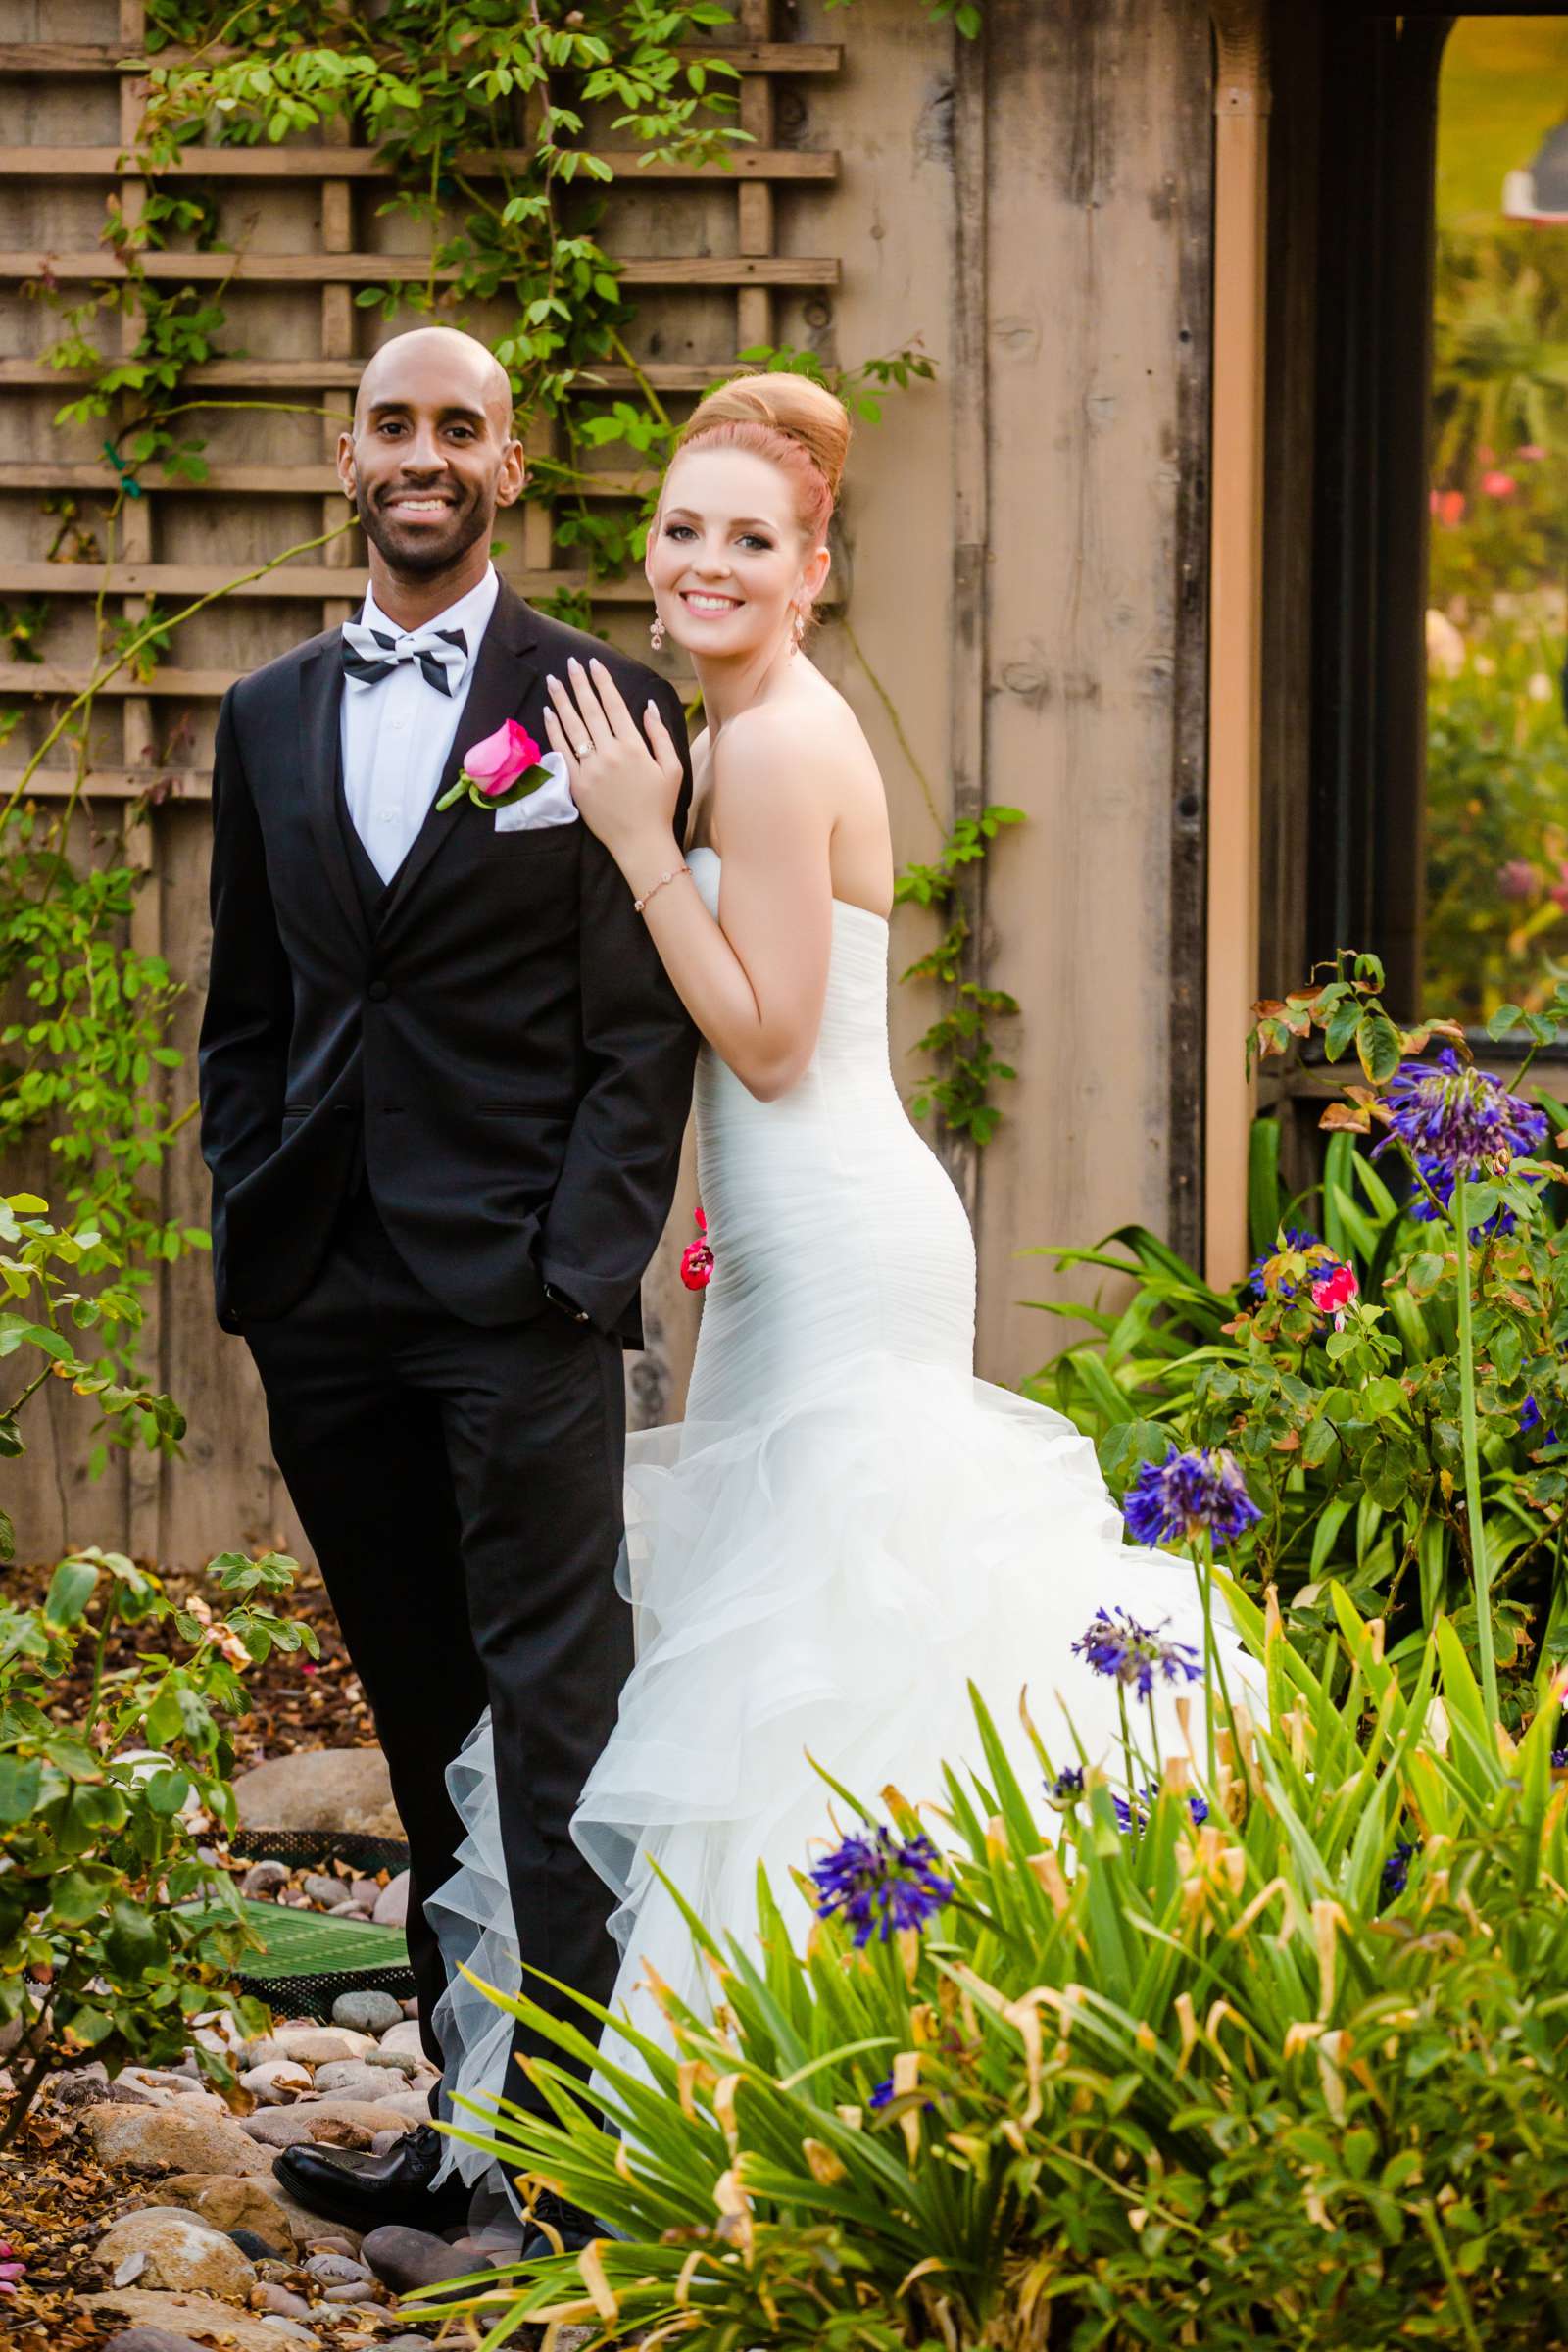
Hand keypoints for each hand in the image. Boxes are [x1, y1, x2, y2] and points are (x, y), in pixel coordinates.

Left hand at [543, 658, 683, 866]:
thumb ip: (660, 735)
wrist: (641, 841)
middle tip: (570, 663)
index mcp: (634, 747)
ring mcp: (590, 769)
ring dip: (561, 700)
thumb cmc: (660, 806)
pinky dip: (554, 730)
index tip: (594, 664)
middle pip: (590, 711)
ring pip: (572, 727)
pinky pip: (562, 751)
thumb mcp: (672, 768)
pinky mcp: (577, 784)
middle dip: (579, 683)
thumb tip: (647, 706)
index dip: (603, 682)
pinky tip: (548, 713)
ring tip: (552, 680)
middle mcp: (610, 753)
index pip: (614, 705)